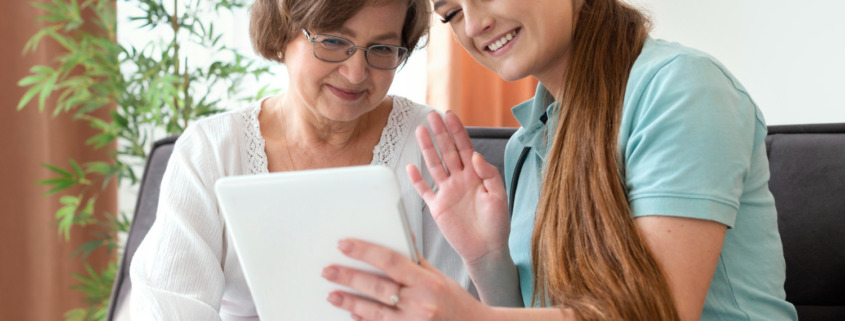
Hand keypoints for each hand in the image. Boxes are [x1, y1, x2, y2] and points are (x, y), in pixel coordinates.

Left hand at [323, 239, 488, 320]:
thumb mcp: (439, 277)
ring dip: (350, 302)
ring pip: (374, 312)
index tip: (344, 244)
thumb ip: (416, 259)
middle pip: (377, 288)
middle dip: (349, 277)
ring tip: (332, 294)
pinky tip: (352, 315)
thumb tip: (400, 235)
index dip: (365, 251)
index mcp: (428, 283)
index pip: (391, 261)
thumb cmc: (456, 303)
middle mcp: (420, 304)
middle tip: (328, 270)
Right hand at [407, 111, 509, 264]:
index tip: (449, 115)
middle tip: (431, 116)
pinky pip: (425, 190)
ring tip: (420, 131)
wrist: (486, 250)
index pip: (464, 147)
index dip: (457, 131)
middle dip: (440, 133)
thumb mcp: (499, 196)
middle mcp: (460, 180)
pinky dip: (417, 180)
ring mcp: (447, 192)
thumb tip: (474, 155)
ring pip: (434, 165)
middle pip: (447, 151)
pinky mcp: (438, 207)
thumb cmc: (497, 224)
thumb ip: (489, 174)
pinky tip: (410, 166)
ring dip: (427, 149)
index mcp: (475, 175)